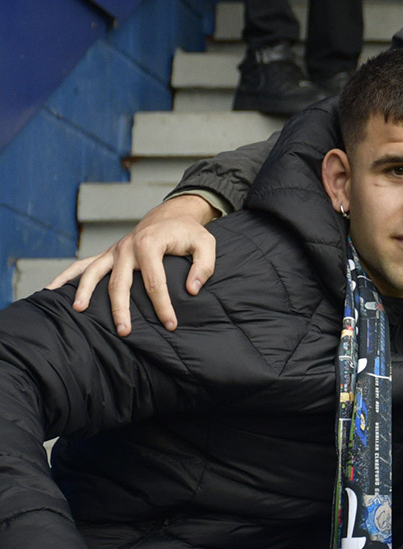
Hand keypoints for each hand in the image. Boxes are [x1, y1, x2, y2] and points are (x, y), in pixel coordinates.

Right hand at [46, 194, 219, 335]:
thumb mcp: (206, 244)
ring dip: (85, 292)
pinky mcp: (107, 255)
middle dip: (120, 308)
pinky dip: (65, 276)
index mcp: (151, 244)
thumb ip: (203, 267)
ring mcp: (113, 251)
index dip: (162, 305)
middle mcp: (127, 247)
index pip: (155, 281)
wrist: (170, 217)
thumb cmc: (189, 233)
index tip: (170, 325)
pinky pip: (81, 265)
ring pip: (94, 273)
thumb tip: (191, 290)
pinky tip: (51, 290)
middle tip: (124, 331)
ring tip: (78, 311)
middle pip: (119, 282)